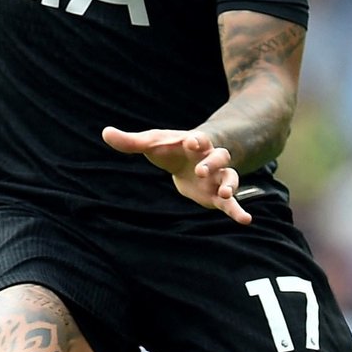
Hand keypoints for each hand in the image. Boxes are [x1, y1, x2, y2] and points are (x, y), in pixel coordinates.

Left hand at [101, 126, 251, 224]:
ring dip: (229, 184)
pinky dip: (238, 210)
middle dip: (211, 162)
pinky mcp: (217, 195)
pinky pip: (231, 203)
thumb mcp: (152, 144)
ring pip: (230, 178)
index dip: (195, 140)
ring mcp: (217, 176)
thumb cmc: (170, 148)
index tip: (192, 141)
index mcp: (194, 143)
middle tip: (201, 169)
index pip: (198, 139)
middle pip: (218, 157)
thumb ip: (131, 141)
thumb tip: (105, 132)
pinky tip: (246, 219)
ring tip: (225, 193)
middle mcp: (211, 158)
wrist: (189, 159)